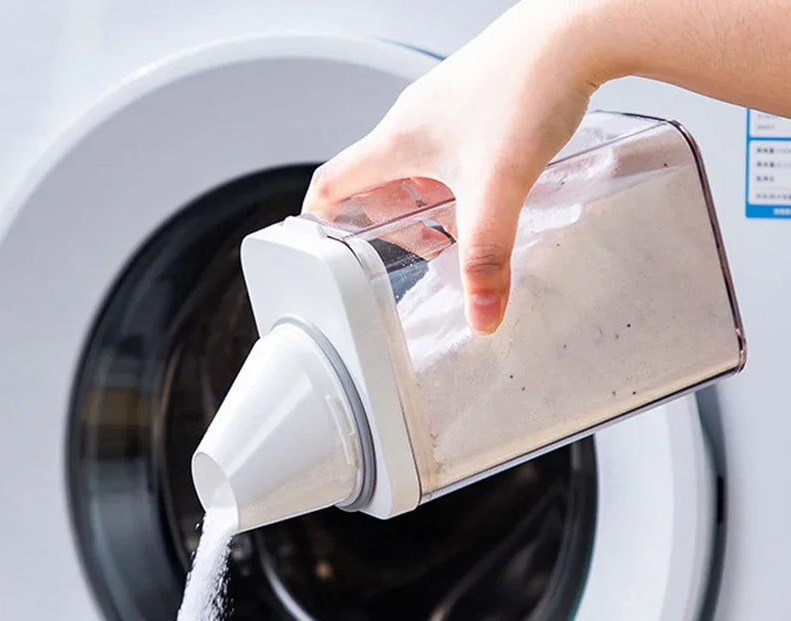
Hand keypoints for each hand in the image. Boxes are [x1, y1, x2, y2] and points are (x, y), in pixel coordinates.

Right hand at [303, 0, 598, 333]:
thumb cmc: (527, 86)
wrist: (576, 30)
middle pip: (373, 185)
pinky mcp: (472, 100)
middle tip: (422, 252)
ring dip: (425, 205)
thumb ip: (486, 259)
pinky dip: (453, 181)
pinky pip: (444, 150)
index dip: (319, 223)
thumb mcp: (498, 189)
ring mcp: (441, 108)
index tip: (323, 252)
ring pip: (412, 169)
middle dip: (390, 226)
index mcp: (396, 142)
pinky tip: (489, 190)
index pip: (331, 184)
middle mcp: (410, 121)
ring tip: (459, 228)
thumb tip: (481, 315)